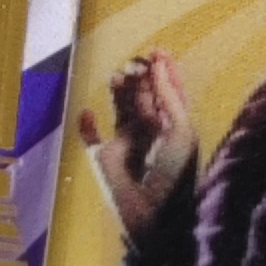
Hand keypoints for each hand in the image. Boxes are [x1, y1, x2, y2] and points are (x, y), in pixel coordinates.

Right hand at [78, 49, 197, 240]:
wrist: (154, 215)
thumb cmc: (175, 175)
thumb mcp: (180, 130)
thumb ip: (169, 96)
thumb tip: (159, 65)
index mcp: (172, 126)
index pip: (167, 91)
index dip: (163, 70)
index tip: (157, 50)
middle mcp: (149, 132)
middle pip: (142, 94)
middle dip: (139, 76)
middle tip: (134, 63)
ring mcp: (126, 144)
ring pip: (119, 107)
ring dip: (118, 90)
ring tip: (118, 76)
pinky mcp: (104, 158)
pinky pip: (90, 137)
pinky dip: (86, 125)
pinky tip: (87, 112)